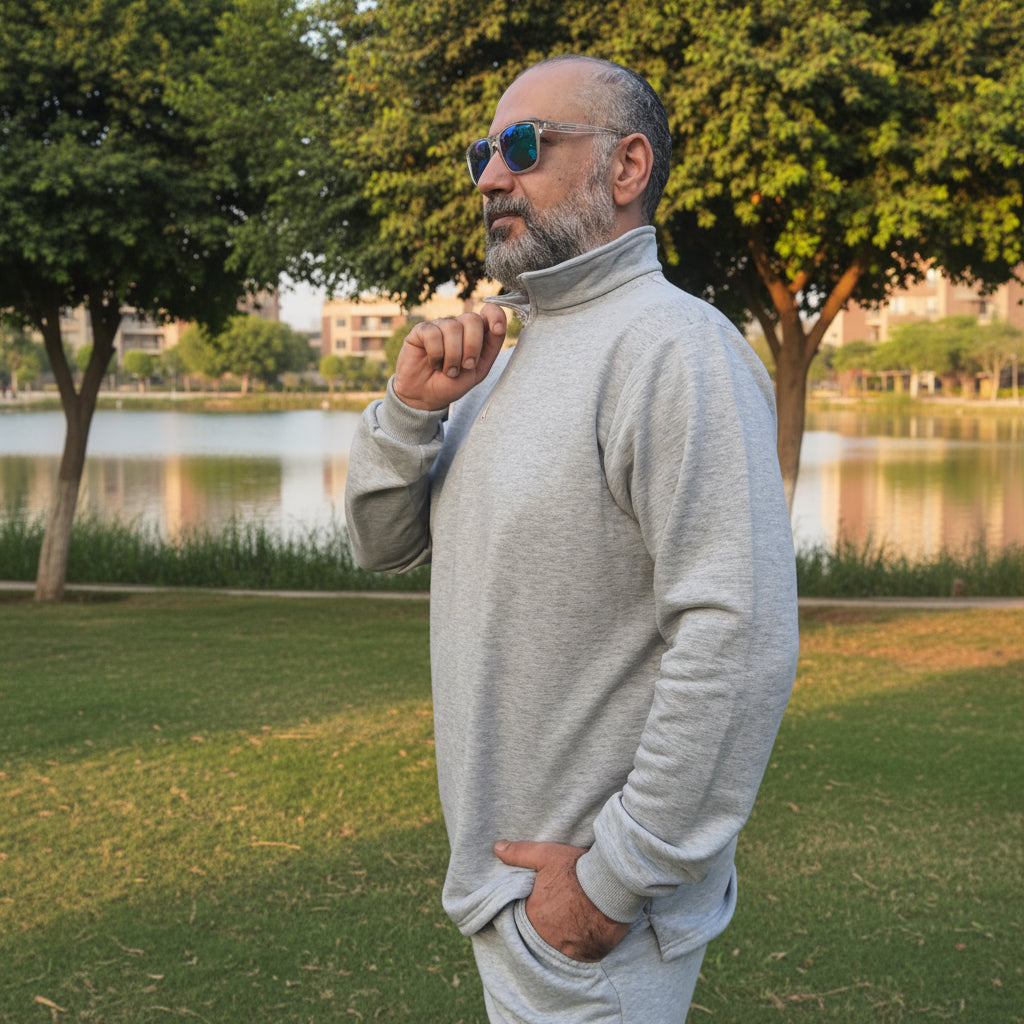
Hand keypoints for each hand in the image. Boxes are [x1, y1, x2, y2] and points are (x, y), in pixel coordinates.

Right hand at [393, 306, 506, 410]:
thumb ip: (490, 349)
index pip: (490, 312)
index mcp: (476, 334)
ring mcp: (440, 326)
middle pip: (472, 319)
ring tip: (448, 371)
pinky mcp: (421, 330)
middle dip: (472, 346)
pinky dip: (436, 355)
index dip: (495, 315)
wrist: (426, 397)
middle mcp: (459, 326)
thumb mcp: (478, 371)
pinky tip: (433, 363)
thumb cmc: (452, 383)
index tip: (498, 329)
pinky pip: (433, 334)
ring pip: (453, 327)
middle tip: (466, 366)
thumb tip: (499, 327)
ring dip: (453, 356)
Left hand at [494, 840, 630, 961]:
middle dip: (549, 922)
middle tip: (561, 909)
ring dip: (564, 936)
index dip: (534, 908)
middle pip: (542, 932)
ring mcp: (569, 949)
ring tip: (573, 920)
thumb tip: (497, 848)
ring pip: (561, 944)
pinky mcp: (589, 955)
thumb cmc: (576, 870)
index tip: (544, 901)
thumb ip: (520, 853)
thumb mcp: (546, 855)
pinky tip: (587, 931)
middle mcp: (547, 937)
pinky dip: (582, 945)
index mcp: (533, 915)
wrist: (612, 885)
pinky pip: (581, 954)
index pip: (525, 917)